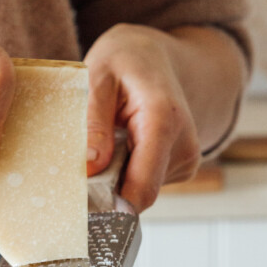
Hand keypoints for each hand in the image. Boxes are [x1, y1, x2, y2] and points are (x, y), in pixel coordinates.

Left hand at [84, 24, 201, 210]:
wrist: (154, 56)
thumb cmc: (124, 62)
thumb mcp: (97, 78)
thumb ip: (93, 122)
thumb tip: (90, 168)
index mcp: (163, 120)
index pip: (143, 186)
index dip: (112, 206)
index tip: (81, 210)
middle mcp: (184, 144)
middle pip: (139, 193)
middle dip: (106, 188)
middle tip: (81, 164)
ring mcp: (186, 158)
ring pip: (140, 190)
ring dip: (115, 176)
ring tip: (107, 142)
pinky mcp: (181, 166)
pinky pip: (145, 183)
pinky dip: (126, 172)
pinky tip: (122, 145)